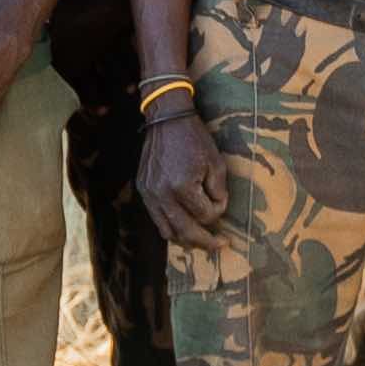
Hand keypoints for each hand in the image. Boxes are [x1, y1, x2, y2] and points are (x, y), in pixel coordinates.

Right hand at [134, 102, 221, 248]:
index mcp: (182, 187)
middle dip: (205, 242)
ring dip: (185, 239)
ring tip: (200, 240)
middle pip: (185, 232)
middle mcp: (162, 195)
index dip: (219, 210)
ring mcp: (149, 194)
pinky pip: (157, 219)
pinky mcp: (143, 191)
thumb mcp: (216, 163)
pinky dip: (171, 226)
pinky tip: (183, 224)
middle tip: (220, 245)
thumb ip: (218, 192)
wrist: (166, 120)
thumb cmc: (195, 139)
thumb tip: (216, 212)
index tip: (221, 199)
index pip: (206, 216)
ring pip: (167, 232)